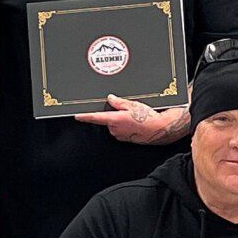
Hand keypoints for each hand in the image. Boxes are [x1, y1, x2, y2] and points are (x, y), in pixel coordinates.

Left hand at [75, 97, 189, 144]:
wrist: (159, 129)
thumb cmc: (148, 117)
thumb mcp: (132, 105)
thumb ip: (119, 102)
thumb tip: (110, 99)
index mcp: (114, 120)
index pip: (95, 118)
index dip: (85, 116)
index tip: (77, 116)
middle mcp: (114, 129)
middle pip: (107, 119)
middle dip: (113, 114)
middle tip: (126, 110)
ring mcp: (119, 135)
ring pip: (114, 125)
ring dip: (120, 120)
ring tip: (134, 117)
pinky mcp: (125, 139)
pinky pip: (120, 130)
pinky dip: (125, 126)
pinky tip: (135, 123)